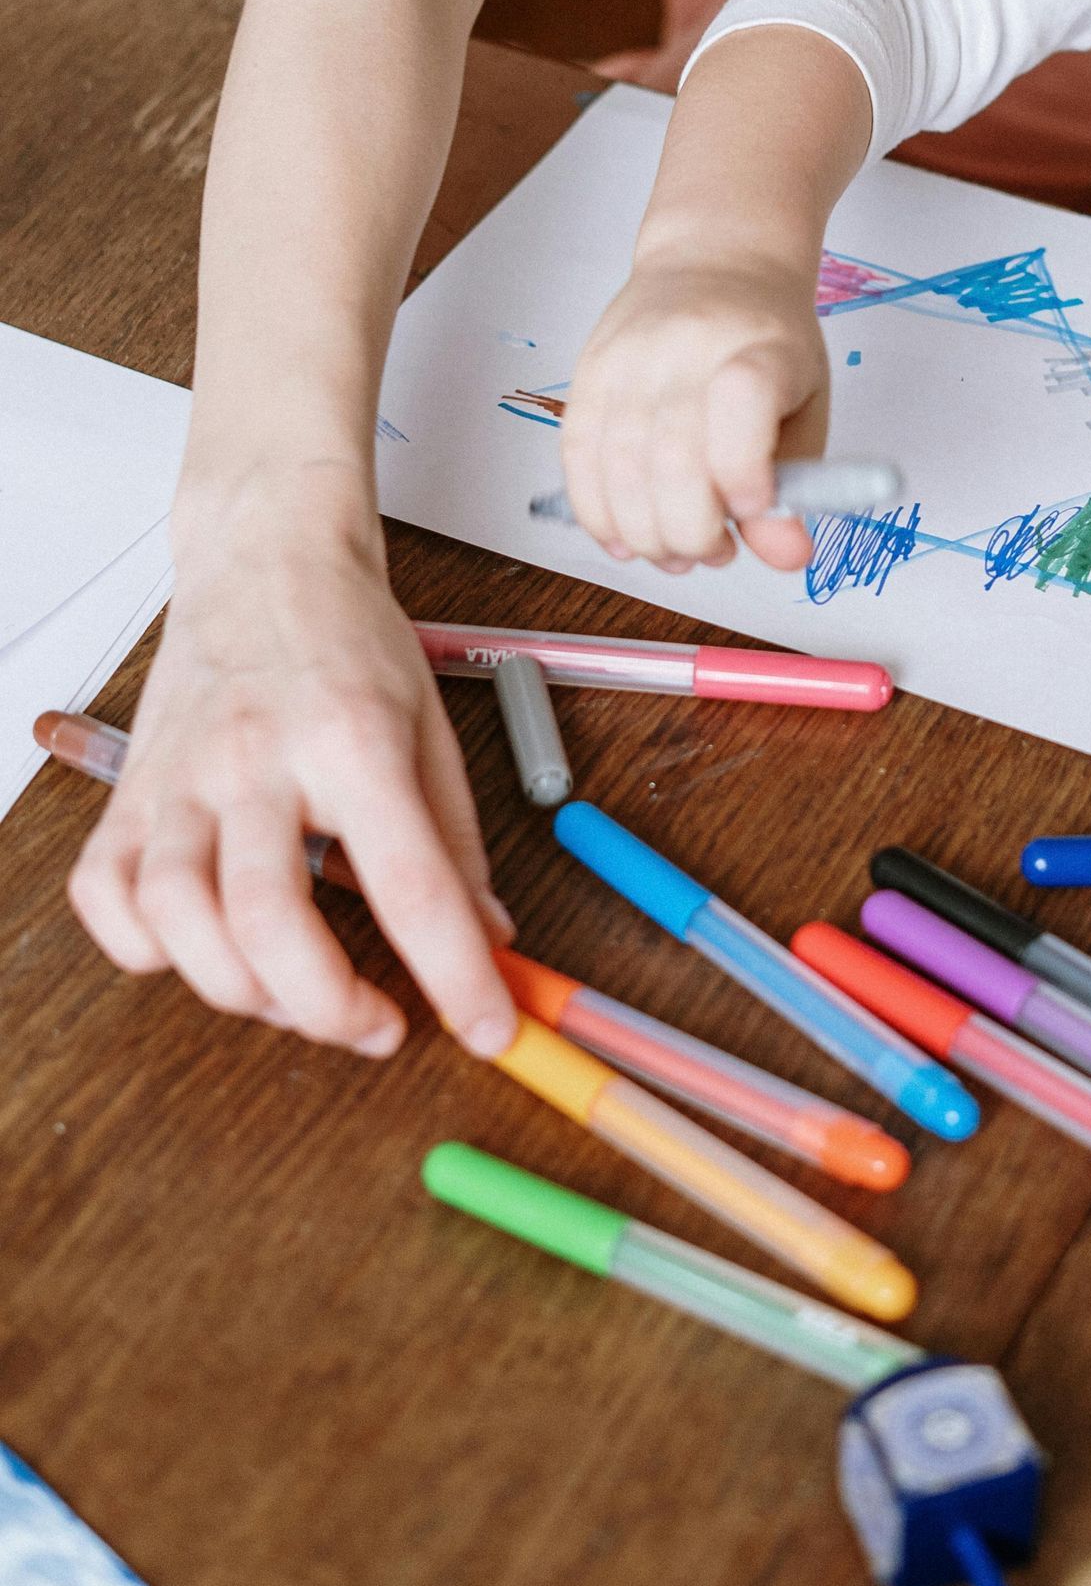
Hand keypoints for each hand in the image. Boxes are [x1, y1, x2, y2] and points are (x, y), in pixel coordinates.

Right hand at [68, 498, 515, 1057]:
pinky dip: (149, 950)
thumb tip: (488, 939)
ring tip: (301, 993)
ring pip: (175, 920)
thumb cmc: (347, 635)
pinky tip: (207, 947)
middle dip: (328, 1006)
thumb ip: (456, 841)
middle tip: (380, 1027)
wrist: (263, 556)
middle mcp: (254, 757)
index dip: (453, 974)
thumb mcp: (431, 726)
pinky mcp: (129, 792)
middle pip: (266, 919)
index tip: (486, 1029)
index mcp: (352, 736)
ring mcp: (179, 776)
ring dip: (243, 989)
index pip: (408, 881)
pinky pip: (108, 899)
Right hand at [560, 243, 830, 573]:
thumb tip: (786, 558)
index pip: (745, 401)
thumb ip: (798, 483)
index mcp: (760, 347)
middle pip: (674, 457)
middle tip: (715, 551)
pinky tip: (625, 538)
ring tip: (677, 551)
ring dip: (647, 535)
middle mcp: (687, 348)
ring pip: (618, 470)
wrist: (714, 260)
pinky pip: (577, 459)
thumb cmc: (766, 340)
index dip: (746, 472)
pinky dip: (598, 514)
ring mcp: (629, 359)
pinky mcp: (588, 374)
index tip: (756, 508)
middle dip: (693, 533)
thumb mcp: (805, 402)